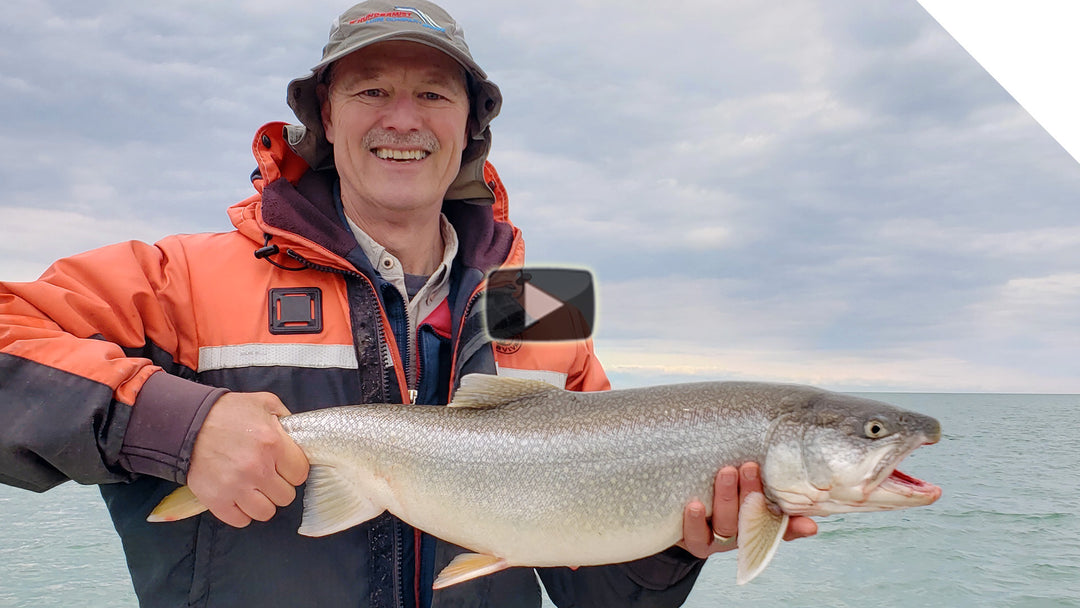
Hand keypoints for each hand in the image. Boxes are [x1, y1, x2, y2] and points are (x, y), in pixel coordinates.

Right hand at [186, 392, 308, 527]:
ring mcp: (236, 487)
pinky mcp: (216, 500)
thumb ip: (287, 419)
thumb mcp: (264, 403)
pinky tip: (239, 497)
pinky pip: (241, 520)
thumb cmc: (228, 413)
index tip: (284, 466)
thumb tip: (301, 436)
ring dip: (262, 502)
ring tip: (254, 488)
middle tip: (267, 476)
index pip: (300, 474)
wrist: (188, 423)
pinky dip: (242, 512)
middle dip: (279, 486)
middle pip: (285, 496)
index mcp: (273, 444)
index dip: (294, 470)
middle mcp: (257, 468)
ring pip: (266, 512)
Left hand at [678, 462, 816, 558]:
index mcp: (755, 524)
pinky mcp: (693, 541)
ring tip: (726, 472)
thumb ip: (763, 488)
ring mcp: (716, 540)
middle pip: (750, 520)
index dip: (795, 528)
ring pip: (726, 525)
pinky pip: (695, 536)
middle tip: (749, 467)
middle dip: (752, 493)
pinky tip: (695, 505)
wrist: (677, 507)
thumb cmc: (714, 493)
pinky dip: (695, 521)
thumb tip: (802, 505)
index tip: (809, 524)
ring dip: (727, 499)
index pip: (780, 526)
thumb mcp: (738, 487)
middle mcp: (739, 535)